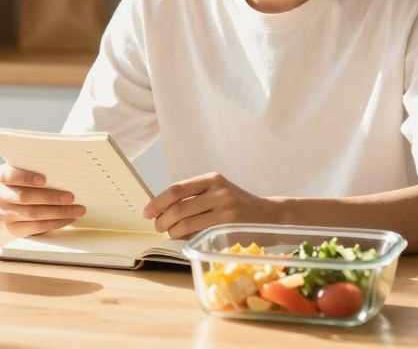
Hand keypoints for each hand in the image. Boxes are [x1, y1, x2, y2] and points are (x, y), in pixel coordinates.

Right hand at [0, 164, 85, 236]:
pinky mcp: (13, 229)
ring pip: (32, 214)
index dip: (25, 177)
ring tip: (77, 209)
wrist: (26, 197)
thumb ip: (41, 168)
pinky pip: (36, 227)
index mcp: (0, 176)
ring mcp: (3, 214)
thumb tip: (64, 167)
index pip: (8, 175)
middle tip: (71, 197)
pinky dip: (55, 223)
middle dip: (50, 197)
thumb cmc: (33, 179)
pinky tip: (68, 219)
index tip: (44, 180)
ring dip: (58, 212)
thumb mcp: (32, 170)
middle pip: (24, 197)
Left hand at [142, 172, 273, 239]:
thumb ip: (195, 196)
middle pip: (178, 207)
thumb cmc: (237, 206)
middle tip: (158, 227)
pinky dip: (187, 238)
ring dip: (172, 231)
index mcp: (212, 179)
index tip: (147, 212)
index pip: (177, 189)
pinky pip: (199, 234)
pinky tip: (185, 239)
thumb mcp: (218, 192)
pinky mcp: (230, 227)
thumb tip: (160, 209)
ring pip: (186, 223)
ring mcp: (225, 209)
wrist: (270, 216)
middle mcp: (219, 191)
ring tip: (170, 233)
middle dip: (162, 220)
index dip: (157, 202)